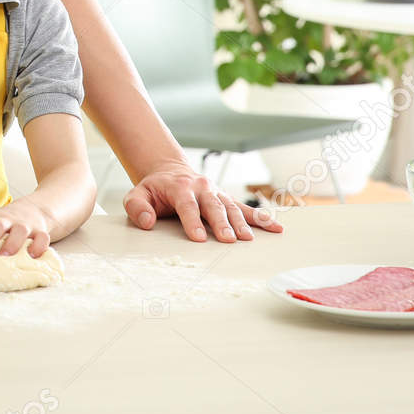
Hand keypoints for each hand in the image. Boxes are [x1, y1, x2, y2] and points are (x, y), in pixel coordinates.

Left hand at [0, 198, 52, 257]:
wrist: (36, 208)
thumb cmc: (5, 222)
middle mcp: (7, 220)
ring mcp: (25, 225)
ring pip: (20, 231)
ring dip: (12, 243)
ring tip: (6, 256)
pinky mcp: (40, 231)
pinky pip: (42, 237)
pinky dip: (39, 246)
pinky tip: (33, 256)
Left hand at [123, 163, 282, 242]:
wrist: (169, 172)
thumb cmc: (154, 189)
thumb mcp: (137, 194)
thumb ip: (137, 207)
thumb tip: (147, 221)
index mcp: (180, 187)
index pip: (187, 205)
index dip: (193, 221)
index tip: (199, 237)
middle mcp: (202, 188)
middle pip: (213, 206)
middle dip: (222, 223)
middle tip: (228, 240)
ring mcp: (216, 193)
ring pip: (231, 207)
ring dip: (242, 223)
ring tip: (248, 239)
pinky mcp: (226, 199)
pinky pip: (245, 208)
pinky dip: (261, 218)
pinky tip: (276, 228)